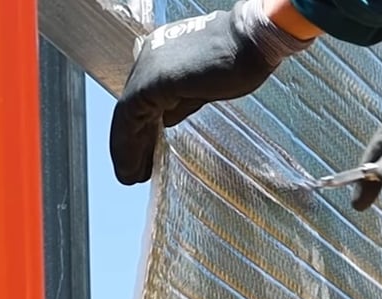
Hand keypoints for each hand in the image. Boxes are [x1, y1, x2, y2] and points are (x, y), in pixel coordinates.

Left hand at [110, 0, 311, 184]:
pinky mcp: (153, 80)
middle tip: (136, 170)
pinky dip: (129, 145)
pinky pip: (130, 118)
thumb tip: (167, 119)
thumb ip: (183, 100)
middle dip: (134, 142)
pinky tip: (134, 168)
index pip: (144, 97)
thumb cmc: (243, 56)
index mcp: (162, 54)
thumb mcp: (206, 83)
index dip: (142, 129)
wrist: (254, 41)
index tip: (146, 153)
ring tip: (133, 176)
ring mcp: (149, 67)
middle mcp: (149, 57)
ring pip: (127, 114)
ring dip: (129, 148)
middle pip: (133, 107)